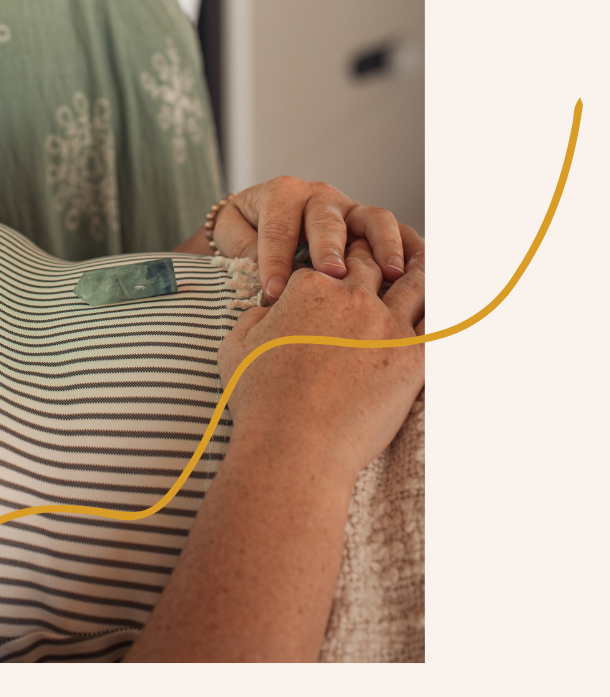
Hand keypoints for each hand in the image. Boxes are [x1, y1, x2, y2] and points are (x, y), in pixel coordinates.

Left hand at [210, 176, 424, 300]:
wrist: (259, 217)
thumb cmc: (246, 229)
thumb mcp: (233, 231)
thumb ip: (243, 246)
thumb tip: (262, 270)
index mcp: (281, 196)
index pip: (278, 229)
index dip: (274, 261)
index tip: (272, 293)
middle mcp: (319, 197)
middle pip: (327, 218)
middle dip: (329, 247)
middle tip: (332, 274)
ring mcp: (351, 210)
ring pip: (373, 219)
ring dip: (382, 245)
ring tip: (389, 273)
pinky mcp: (373, 226)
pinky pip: (400, 231)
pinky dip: (412, 249)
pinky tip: (422, 272)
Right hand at [218, 239, 424, 477]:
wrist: (295, 442)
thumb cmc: (260, 398)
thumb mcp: (236, 346)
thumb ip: (252, 318)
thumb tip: (264, 312)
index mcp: (308, 287)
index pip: (328, 263)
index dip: (334, 264)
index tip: (341, 267)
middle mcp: (350, 296)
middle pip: (371, 266)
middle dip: (377, 258)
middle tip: (391, 254)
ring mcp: (385, 325)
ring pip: (414, 285)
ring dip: (422, 272)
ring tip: (432, 266)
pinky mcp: (413, 357)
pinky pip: (440, 325)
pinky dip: (447, 310)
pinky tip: (460, 305)